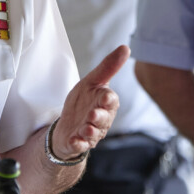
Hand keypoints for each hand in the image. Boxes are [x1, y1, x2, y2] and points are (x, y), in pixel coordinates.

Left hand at [51, 45, 127, 159]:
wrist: (67, 126)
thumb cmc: (83, 102)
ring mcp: (89, 133)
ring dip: (89, 131)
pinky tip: (75, 141)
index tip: (105, 97)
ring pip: (93, 133)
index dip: (108, 99)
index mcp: (105, 103)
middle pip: (103, 119)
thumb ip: (108, 67)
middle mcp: (101, 120)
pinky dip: (78, 144)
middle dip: (99, 117)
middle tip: (93, 114)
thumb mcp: (92, 82)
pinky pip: (80, 145)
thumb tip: (126, 47)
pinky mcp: (77, 143)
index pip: (110, 101)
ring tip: (85, 128)